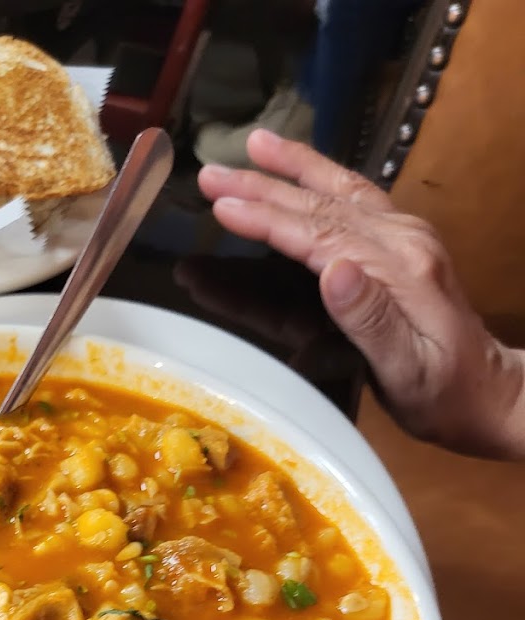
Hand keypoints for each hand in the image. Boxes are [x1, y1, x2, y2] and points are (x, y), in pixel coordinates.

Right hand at [197, 129, 524, 460]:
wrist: (489, 391)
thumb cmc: (443, 394)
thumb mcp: (407, 372)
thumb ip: (370, 320)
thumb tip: (332, 269)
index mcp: (400, 269)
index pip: (320, 234)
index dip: (268, 219)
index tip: (223, 208)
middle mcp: (404, 239)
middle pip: (323, 204)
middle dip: (262, 187)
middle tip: (210, 175)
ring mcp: (407, 236)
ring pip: (339, 190)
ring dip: (290, 168)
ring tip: (251, 145)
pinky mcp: (404, 242)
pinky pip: (355, 197)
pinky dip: (320, 176)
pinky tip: (297, 168)